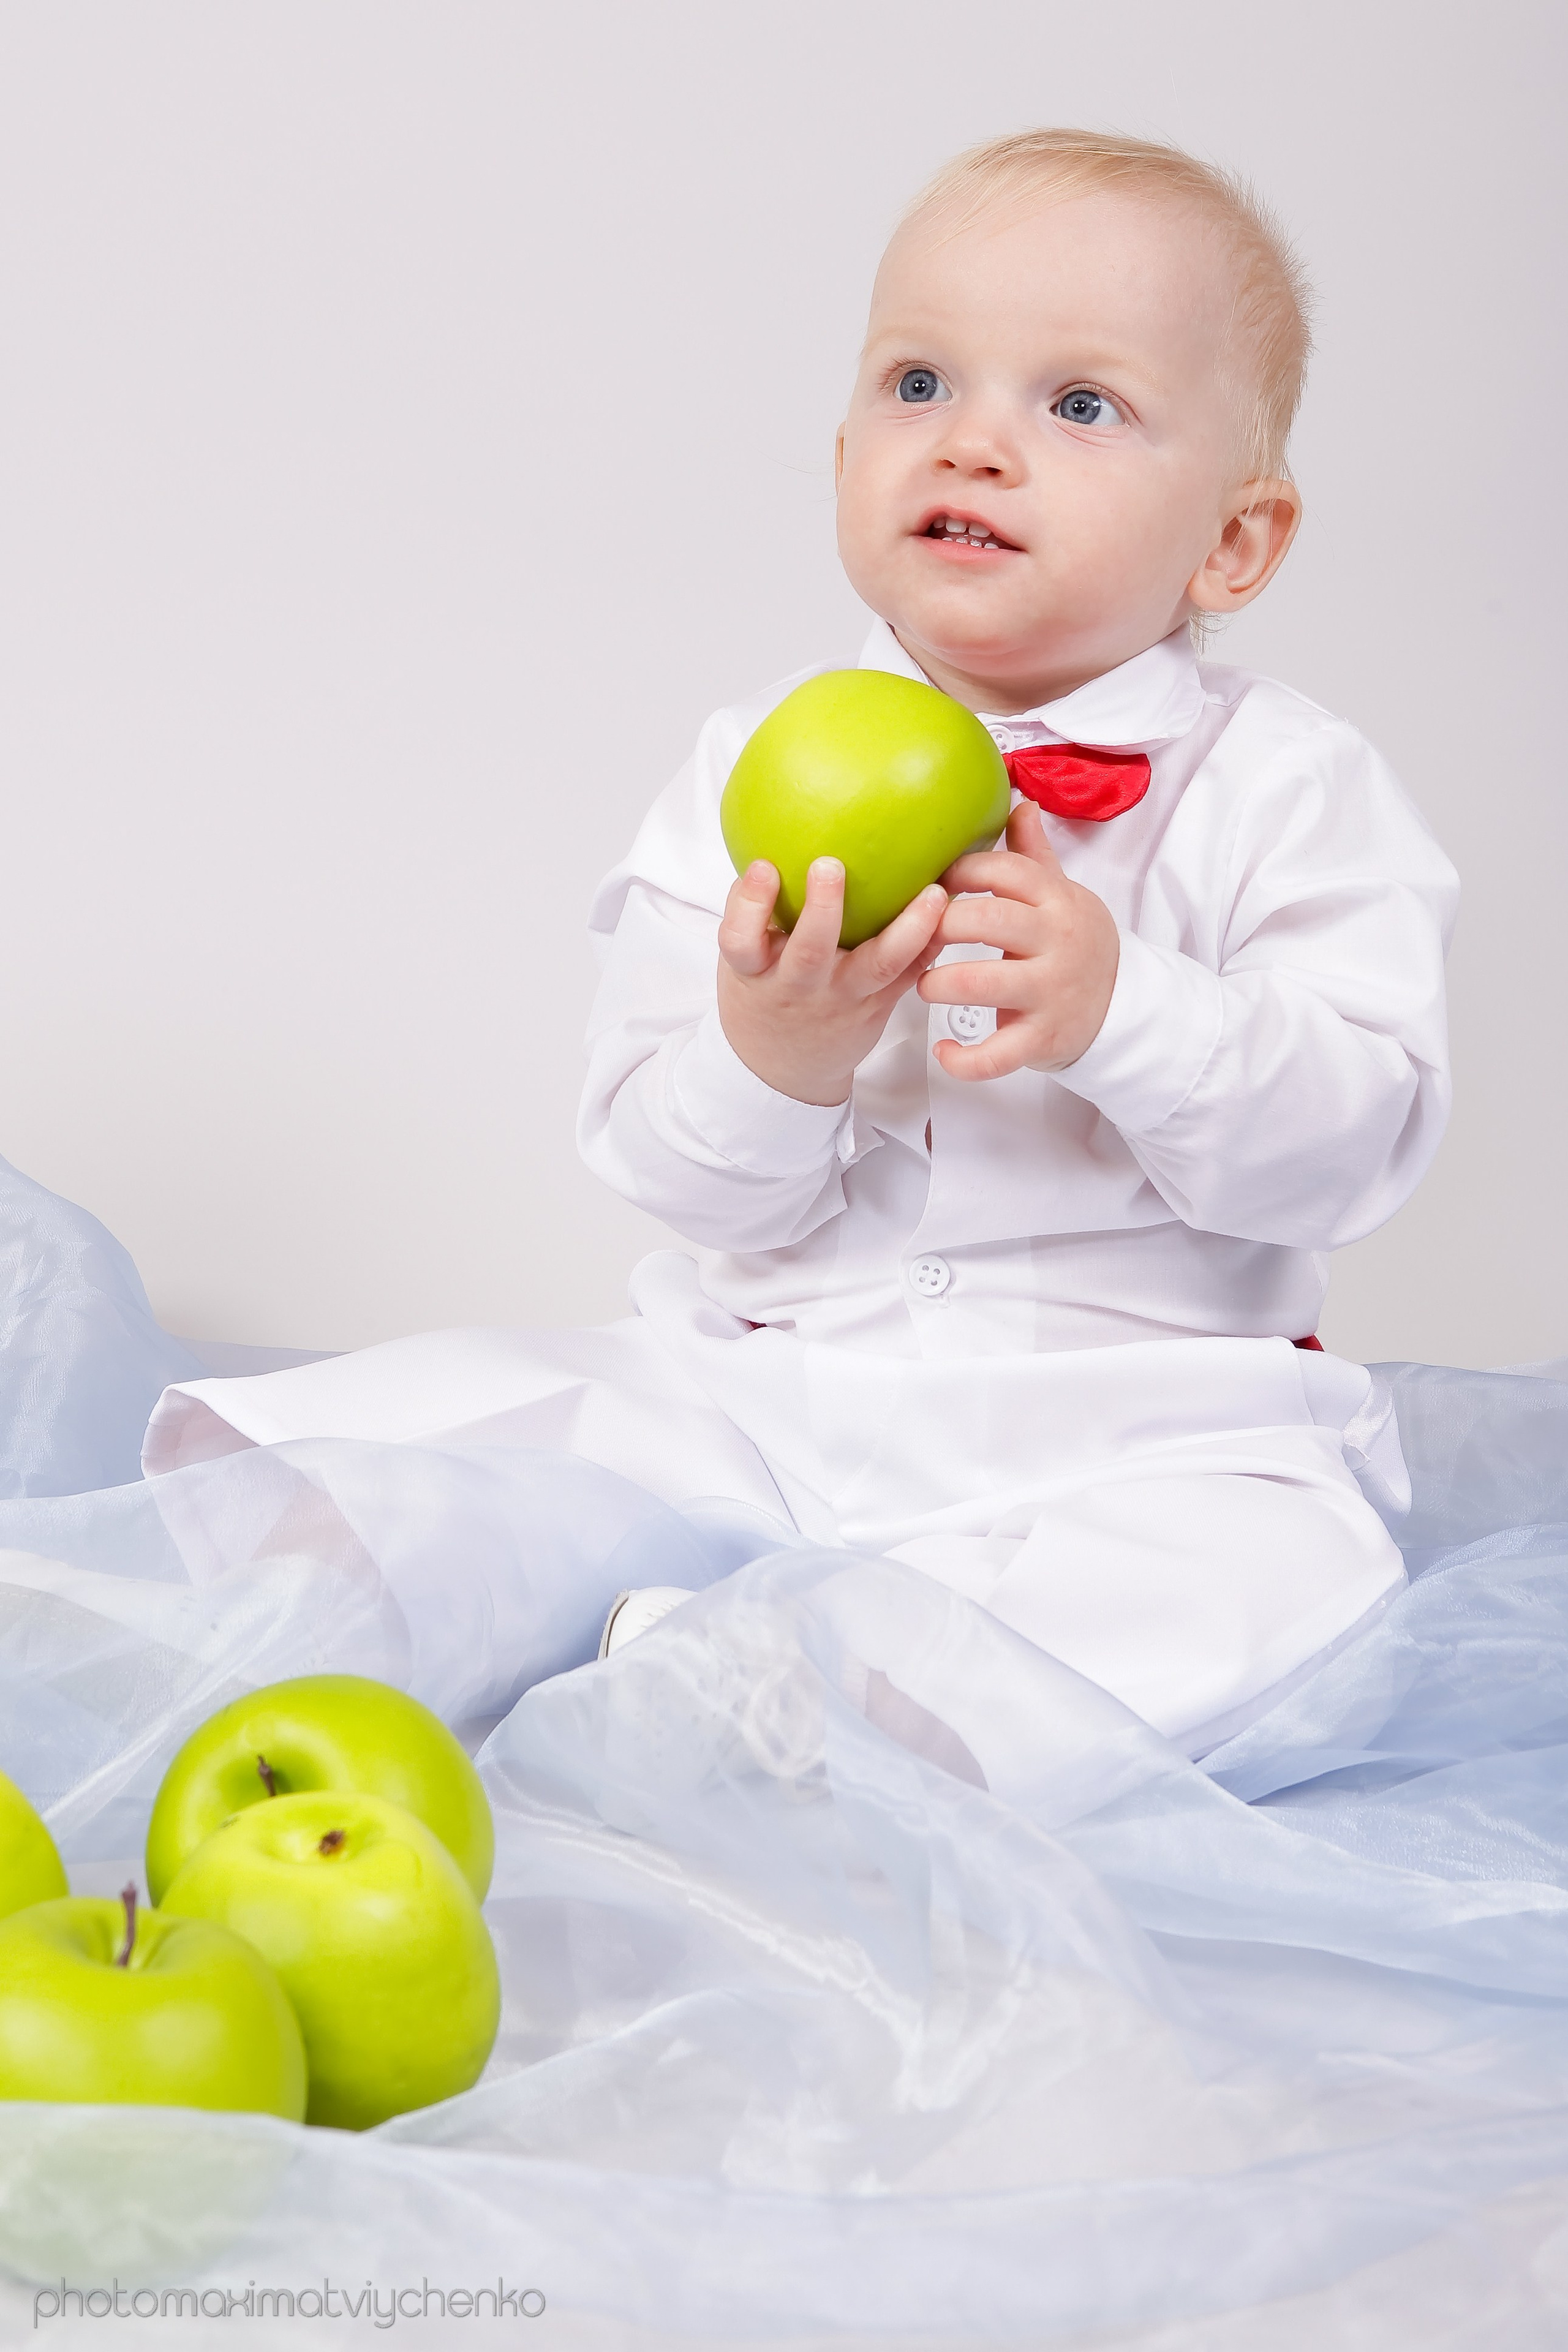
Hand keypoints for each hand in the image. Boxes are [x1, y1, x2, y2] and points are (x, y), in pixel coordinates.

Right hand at [717, 858, 946, 1105]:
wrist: (782, 1067)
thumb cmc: (763, 994)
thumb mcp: (743, 959)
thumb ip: (754, 911)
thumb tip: (772, 841)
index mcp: (754, 971)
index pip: (739, 940)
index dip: (749, 905)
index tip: (763, 868)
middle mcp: (799, 987)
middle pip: (810, 953)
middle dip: (822, 909)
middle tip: (830, 866)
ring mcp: (842, 999)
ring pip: (877, 966)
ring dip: (908, 928)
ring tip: (932, 892)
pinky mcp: (877, 1006)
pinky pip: (908, 973)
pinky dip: (931, 942)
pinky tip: (949, 912)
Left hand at [918, 801, 1119, 1079]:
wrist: (1124, 1008)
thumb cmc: (1076, 945)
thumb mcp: (1062, 896)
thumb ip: (1034, 856)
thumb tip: (1018, 802)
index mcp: (1056, 901)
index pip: (1004, 872)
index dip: (959, 872)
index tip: (934, 882)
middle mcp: (1056, 943)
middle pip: (986, 921)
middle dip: (941, 925)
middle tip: (919, 935)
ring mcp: (1050, 992)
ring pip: (981, 984)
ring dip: (939, 984)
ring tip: (924, 984)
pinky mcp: (1043, 1038)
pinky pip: (996, 1054)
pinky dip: (964, 1059)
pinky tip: (944, 1051)